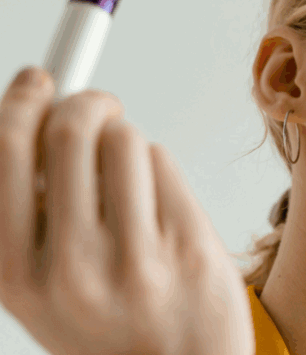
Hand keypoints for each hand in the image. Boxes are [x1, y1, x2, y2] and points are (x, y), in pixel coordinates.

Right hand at [0, 67, 253, 354]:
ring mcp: (135, 258)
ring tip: (129, 177)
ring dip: (126, 140)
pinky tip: (156, 204)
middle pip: (67, 130)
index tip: (36, 79)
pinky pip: (164, 162)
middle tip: (96, 103)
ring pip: (124, 139)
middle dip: (83, 101)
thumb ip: (30, 214)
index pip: (3, 157)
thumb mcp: (42, 287)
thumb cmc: (109, 324)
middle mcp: (71, 268)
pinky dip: (156, 167)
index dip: (18, 103)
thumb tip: (38, 116)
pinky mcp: (189, 246)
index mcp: (16, 277)